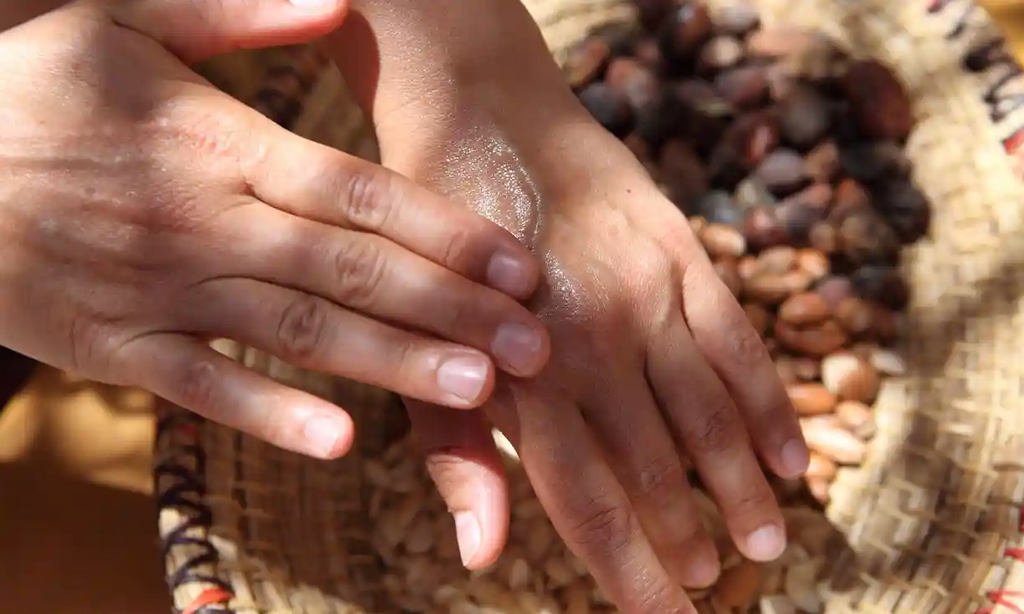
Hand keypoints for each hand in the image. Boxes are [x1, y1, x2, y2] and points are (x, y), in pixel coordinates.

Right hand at [0, 0, 549, 459]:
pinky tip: (344, 442)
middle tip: (535, 345)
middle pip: (352, 270)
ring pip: (298, 334)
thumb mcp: (119, 18)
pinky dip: (271, 414)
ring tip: (477, 392)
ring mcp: (161, 291)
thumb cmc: (28, 89)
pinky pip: (203, 389)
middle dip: (450, 309)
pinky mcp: (116, 348)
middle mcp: (204, 223)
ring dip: (392, 366)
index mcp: (217, 143)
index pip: (357, 191)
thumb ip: (231, 12)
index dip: (445, 230)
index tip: (520, 262)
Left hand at [349, 74, 810, 613]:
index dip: (630, 574)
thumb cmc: (440, 254)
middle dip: (685, 540)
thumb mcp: (422, 353)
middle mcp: (593, 346)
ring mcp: (645, 298)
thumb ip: (457, 457)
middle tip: (707, 586)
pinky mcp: (681, 254)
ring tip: (763, 544)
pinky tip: (790, 457)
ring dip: (736, 489)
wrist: (483, 121)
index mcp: (522, 380)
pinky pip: (738, 343)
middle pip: (656, 473)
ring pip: (708, 418)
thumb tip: (482, 559)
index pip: (589, 505)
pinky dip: (769, 405)